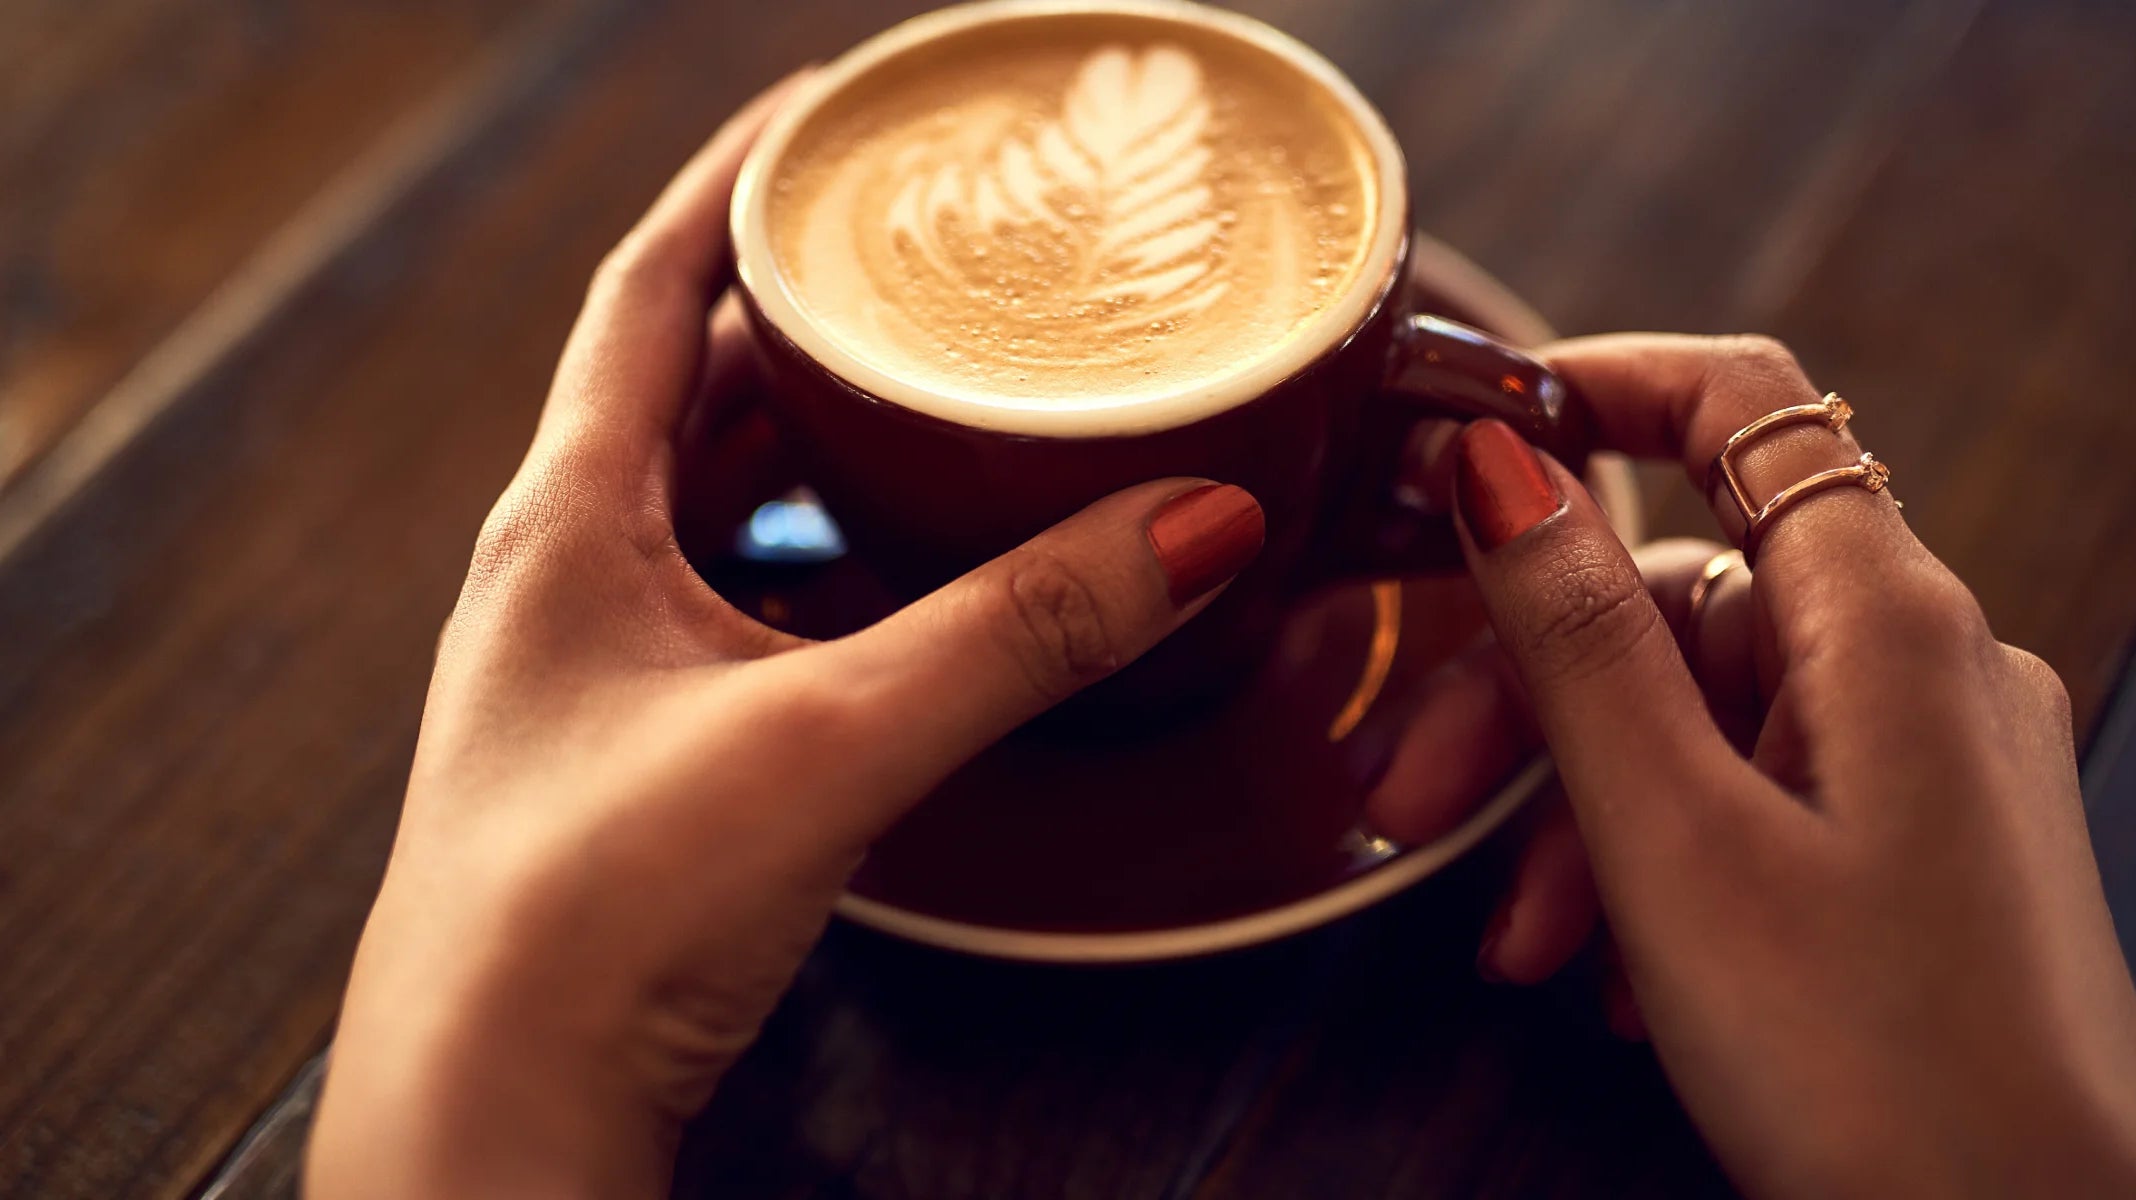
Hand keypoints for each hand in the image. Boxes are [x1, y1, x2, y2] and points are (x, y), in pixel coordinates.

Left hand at [306, 79, 1264, 1199]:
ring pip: (721, 494)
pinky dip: (829, 553)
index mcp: (567, 519)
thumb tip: (1198, 520)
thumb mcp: (828, 742)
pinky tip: (905, 568)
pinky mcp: (651, 753)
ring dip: (820, 429)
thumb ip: (1020, 628)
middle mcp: (571, 574)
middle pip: (690, 376)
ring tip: (936, 381)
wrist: (500, 1121)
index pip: (650, 282)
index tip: (836, 111)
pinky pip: (747, 597)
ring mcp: (604, 668)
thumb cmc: (592, 922)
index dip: (741, 177)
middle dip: (808, 302)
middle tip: (926, 251)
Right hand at [1377, 335, 2135, 1196]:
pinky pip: (1754, 805)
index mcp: (1886, 626)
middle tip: (1412, 795)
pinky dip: (1656, 868)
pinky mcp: (1917, 857)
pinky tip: (1611, 976)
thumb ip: (1578, 636)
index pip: (1745, 406)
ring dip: (1580, 817)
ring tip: (1521, 949)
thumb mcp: (1674, 839)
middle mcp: (1922, 670)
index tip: (1474, 426)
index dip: (1602, 385)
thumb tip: (1502, 462)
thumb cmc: (1880, 1072)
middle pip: (1685, 598)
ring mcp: (1928, 768)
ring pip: (1703, 719)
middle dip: (1531, 696)